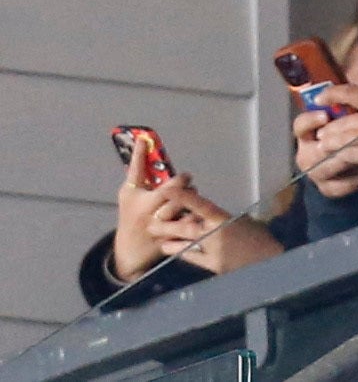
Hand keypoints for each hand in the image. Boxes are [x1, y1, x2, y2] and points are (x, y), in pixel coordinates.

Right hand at [113, 146, 194, 281]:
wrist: (129, 250)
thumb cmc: (131, 216)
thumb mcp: (129, 196)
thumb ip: (138, 175)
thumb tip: (144, 145)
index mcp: (134, 197)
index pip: (135, 171)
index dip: (138, 154)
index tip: (143, 139)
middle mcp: (144, 210)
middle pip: (169, 189)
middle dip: (182, 181)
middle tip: (186, 178)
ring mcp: (156, 225)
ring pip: (181, 206)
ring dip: (191, 197)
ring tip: (193, 193)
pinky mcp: (168, 237)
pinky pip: (186, 222)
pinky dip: (193, 216)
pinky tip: (196, 212)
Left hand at [150, 188, 282, 274]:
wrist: (269, 260)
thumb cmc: (259, 237)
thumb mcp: (242, 222)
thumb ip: (222, 219)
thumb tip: (205, 215)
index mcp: (223, 219)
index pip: (199, 205)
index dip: (182, 197)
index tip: (168, 189)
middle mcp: (214, 233)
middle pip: (184, 228)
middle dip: (166, 225)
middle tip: (150, 223)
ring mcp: (212, 250)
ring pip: (183, 245)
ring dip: (170, 242)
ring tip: (160, 241)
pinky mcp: (212, 265)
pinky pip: (192, 258)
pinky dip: (183, 253)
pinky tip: (175, 252)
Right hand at [292, 85, 357, 198]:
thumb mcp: (356, 109)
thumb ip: (347, 99)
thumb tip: (340, 95)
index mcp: (309, 131)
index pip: (300, 125)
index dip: (310, 121)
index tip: (325, 116)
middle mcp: (307, 152)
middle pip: (310, 152)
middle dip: (331, 145)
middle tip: (352, 140)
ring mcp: (315, 171)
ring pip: (322, 169)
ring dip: (343, 162)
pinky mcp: (327, 187)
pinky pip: (336, 187)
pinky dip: (353, 180)